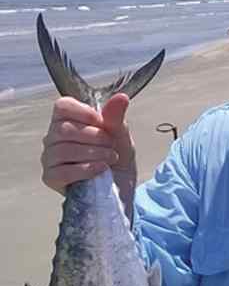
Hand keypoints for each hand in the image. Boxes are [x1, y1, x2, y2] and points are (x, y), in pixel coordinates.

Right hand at [41, 93, 136, 216]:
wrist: (120, 188)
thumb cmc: (116, 158)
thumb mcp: (121, 136)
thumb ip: (116, 117)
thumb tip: (121, 97)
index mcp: (66, 121)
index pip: (62, 106)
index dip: (84, 113)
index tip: (103, 123)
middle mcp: (53, 138)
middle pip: (64, 129)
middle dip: (95, 137)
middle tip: (111, 146)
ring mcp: (49, 158)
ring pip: (64, 150)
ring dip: (94, 154)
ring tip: (110, 159)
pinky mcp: (51, 178)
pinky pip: (63, 171)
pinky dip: (86, 169)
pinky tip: (101, 169)